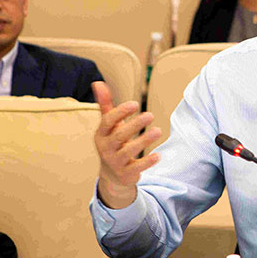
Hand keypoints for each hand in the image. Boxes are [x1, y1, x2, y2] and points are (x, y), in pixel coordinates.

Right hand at [93, 81, 161, 208]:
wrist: (112, 175)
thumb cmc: (113, 143)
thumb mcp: (109, 126)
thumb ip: (106, 105)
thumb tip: (97, 82)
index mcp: (101, 134)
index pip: (107, 121)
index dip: (120, 112)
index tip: (136, 103)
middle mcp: (106, 148)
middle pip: (119, 136)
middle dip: (134, 125)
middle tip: (150, 115)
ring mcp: (115, 162)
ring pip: (129, 151)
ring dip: (144, 140)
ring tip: (158, 131)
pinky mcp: (126, 174)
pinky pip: (136, 167)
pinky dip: (147, 162)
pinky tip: (158, 155)